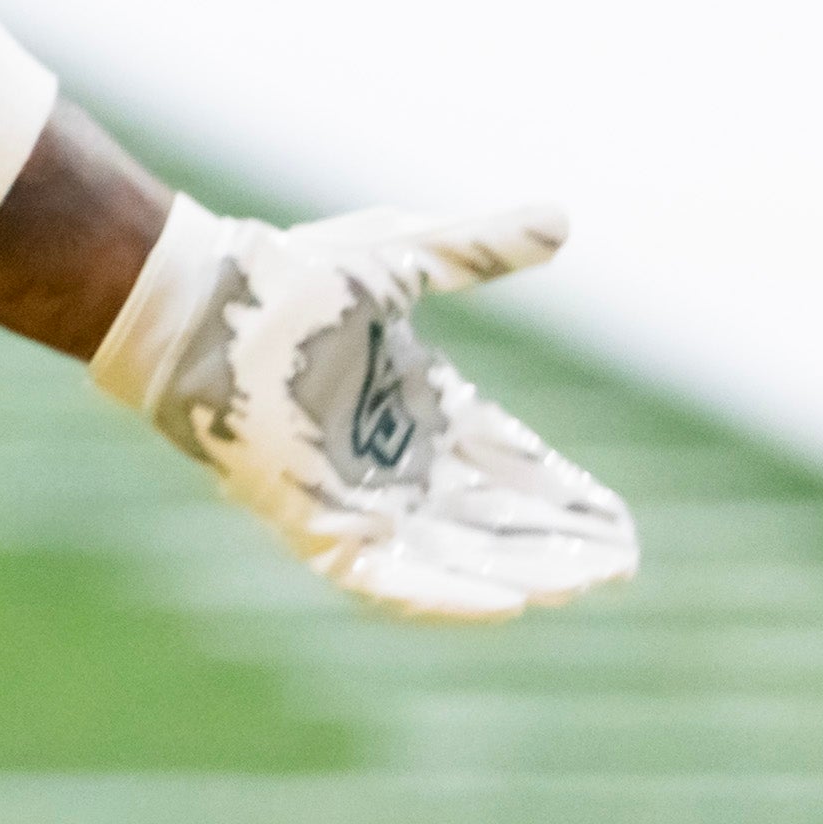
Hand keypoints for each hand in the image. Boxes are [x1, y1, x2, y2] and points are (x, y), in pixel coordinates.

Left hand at [118, 200, 638, 621]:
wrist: (203, 299)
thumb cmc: (288, 275)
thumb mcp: (404, 257)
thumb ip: (479, 250)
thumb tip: (561, 220)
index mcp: (415, 401)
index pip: (506, 459)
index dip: (560, 492)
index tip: (619, 522)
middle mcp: (390, 456)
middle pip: (489, 515)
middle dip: (553, 542)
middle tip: (618, 563)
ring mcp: (352, 491)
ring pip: (449, 550)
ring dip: (513, 570)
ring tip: (577, 584)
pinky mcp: (311, 517)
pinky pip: (381, 573)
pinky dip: (438, 592)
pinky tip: (501, 603)